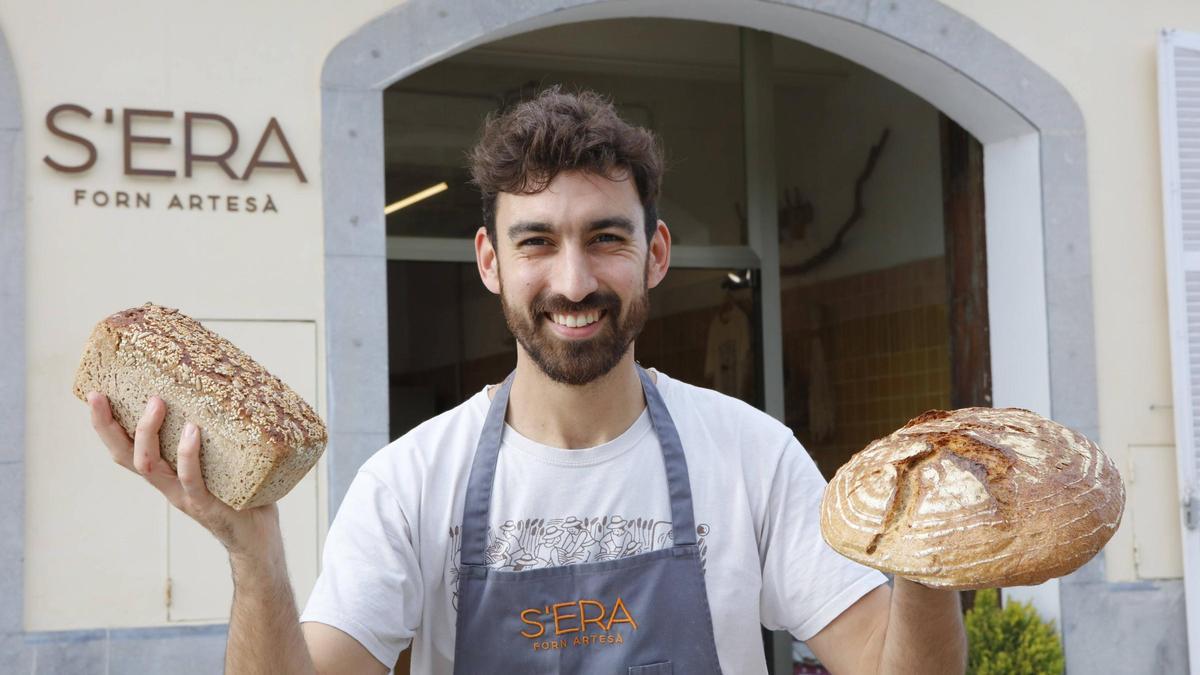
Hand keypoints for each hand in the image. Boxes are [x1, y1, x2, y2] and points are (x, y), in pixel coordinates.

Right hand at [86, 391, 281, 560]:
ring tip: (156, 402)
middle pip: (125, 456)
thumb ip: (218, 436)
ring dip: (148, 433)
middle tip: (100, 397)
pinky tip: (192, 431)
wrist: (259, 541)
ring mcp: (185, 496)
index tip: (95, 395)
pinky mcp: (207, 505)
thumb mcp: (224, 462)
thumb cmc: (244, 496)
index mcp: (167, 474)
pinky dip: (187, 454)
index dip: (106, 426)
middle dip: (107, 427)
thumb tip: (227, 391)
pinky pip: (191, 478)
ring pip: (150, 466)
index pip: (126, 449)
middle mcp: (168, 485)